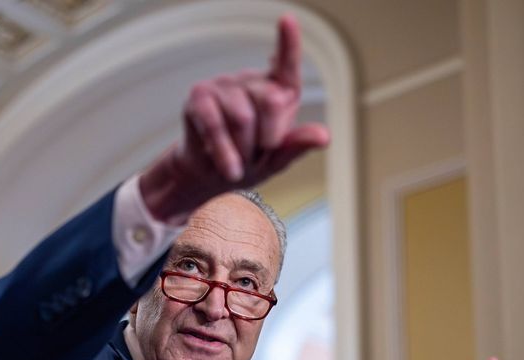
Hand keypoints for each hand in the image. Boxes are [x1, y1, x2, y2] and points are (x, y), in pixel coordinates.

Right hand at [138, 14, 329, 222]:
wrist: (210, 176)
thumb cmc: (249, 162)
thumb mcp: (278, 159)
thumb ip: (297, 145)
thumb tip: (324, 137)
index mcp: (278, 91)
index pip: (287, 66)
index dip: (289, 43)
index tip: (287, 20)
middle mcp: (251, 81)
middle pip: (271, 103)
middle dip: (266, 140)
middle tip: (256, 155)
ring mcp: (224, 85)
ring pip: (243, 118)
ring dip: (243, 151)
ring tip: (237, 158)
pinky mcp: (199, 97)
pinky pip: (215, 124)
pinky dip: (224, 151)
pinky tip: (228, 166)